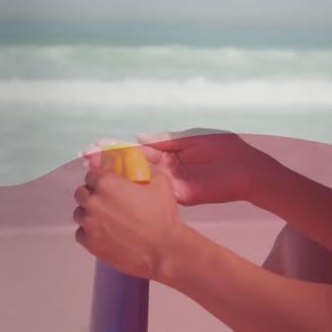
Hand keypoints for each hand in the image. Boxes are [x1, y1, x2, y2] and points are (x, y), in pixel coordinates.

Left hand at [73, 166, 185, 280]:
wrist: (163, 249)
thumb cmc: (162, 217)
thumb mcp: (160, 183)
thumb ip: (146, 171)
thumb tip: (141, 167)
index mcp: (107, 184)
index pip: (91, 175)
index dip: (99, 178)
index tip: (106, 183)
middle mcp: (94, 203)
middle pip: (80, 193)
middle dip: (91, 194)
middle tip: (105, 200)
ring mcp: (90, 225)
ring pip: (79, 214)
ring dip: (88, 213)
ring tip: (105, 218)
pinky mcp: (90, 244)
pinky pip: (80, 233)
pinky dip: (89, 232)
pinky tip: (103, 232)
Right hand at [81, 128, 279, 207]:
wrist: (248, 171)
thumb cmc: (225, 150)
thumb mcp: (192, 138)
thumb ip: (165, 139)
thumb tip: (138, 136)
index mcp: (168, 151)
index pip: (137, 148)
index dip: (115, 147)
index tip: (93, 145)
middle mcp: (164, 168)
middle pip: (131, 164)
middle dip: (108, 161)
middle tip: (83, 157)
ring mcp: (168, 182)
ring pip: (137, 179)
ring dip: (115, 176)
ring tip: (91, 171)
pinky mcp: (177, 194)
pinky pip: (153, 191)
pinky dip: (135, 189)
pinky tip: (115, 187)